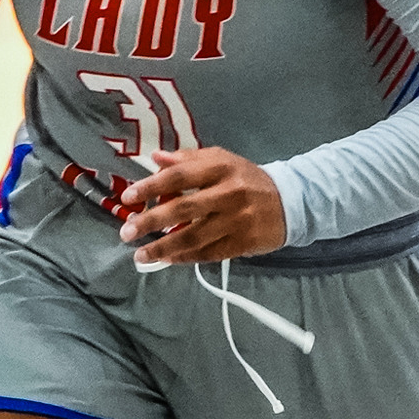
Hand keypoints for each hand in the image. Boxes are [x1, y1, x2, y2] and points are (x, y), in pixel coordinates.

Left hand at [117, 148, 286, 264]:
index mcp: (221, 168)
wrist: (290, 201)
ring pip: (194, 237)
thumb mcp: (221, 160)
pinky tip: (167, 259)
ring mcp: (237, 221)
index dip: (152, 186)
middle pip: (184, 208)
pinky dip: (185, 258)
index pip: (181, 175)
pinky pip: (209, 254)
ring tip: (141, 255)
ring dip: (164, 248)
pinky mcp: (243, 243)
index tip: (128, 198)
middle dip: (152, 221)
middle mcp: (229, 193)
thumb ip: (188, 160)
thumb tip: (156, 158)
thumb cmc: (247, 179)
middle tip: (127, 231)